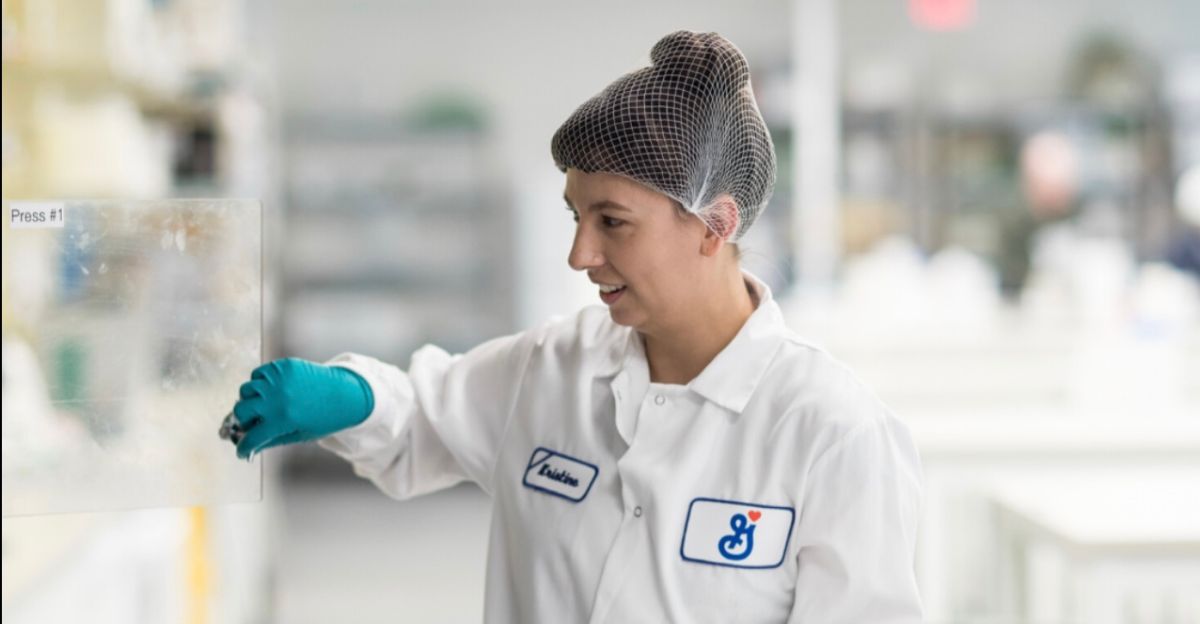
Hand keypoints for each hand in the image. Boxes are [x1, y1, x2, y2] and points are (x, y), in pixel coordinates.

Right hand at [231, 358, 373, 458]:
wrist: (345, 394)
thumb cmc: (322, 418)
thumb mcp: (298, 435)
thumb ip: (270, 441)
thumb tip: (248, 450)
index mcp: (283, 419)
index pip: (251, 437)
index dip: (244, 447)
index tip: (242, 450)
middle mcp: (278, 398)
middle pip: (240, 411)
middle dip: (242, 421)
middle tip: (251, 424)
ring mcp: (279, 379)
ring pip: (245, 390)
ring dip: (249, 400)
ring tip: (262, 406)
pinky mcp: (283, 366)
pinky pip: (258, 374)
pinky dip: (259, 383)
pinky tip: (269, 391)